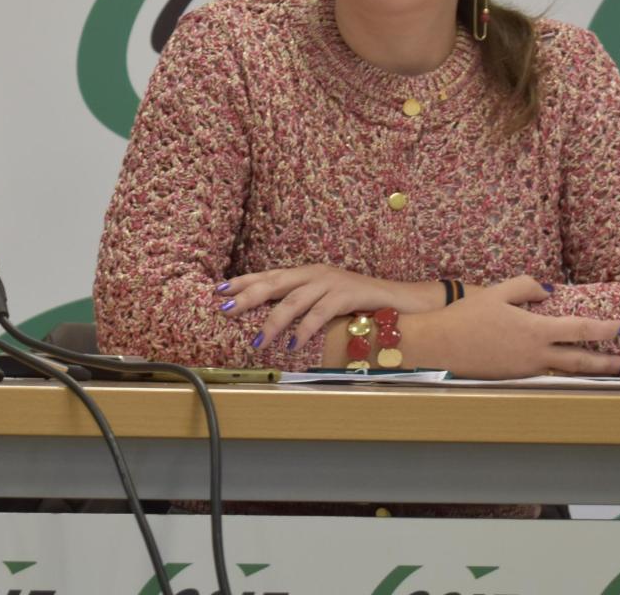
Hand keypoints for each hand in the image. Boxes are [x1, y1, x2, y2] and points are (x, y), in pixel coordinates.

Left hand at [216, 264, 442, 349]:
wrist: (401, 298)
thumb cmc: (360, 304)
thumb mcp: (326, 301)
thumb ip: (302, 305)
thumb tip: (271, 321)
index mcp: (307, 273)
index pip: (268, 276)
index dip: (243, 282)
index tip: (218, 290)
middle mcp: (315, 273)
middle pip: (274, 283)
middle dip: (248, 296)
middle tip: (225, 310)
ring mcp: (332, 282)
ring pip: (294, 300)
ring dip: (272, 321)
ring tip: (256, 340)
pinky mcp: (348, 294)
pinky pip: (320, 313)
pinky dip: (304, 330)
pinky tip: (292, 344)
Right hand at [405, 276, 619, 378]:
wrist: (439, 345)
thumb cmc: (465, 317)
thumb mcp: (496, 292)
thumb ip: (527, 286)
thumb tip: (550, 290)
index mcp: (534, 330)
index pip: (579, 329)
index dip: (604, 329)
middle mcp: (535, 354)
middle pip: (580, 361)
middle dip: (608, 363)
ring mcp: (525, 369)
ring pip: (566, 372)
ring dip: (590, 371)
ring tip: (610, 372)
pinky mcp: (514, 377)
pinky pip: (546, 373)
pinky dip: (564, 372)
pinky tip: (567, 368)